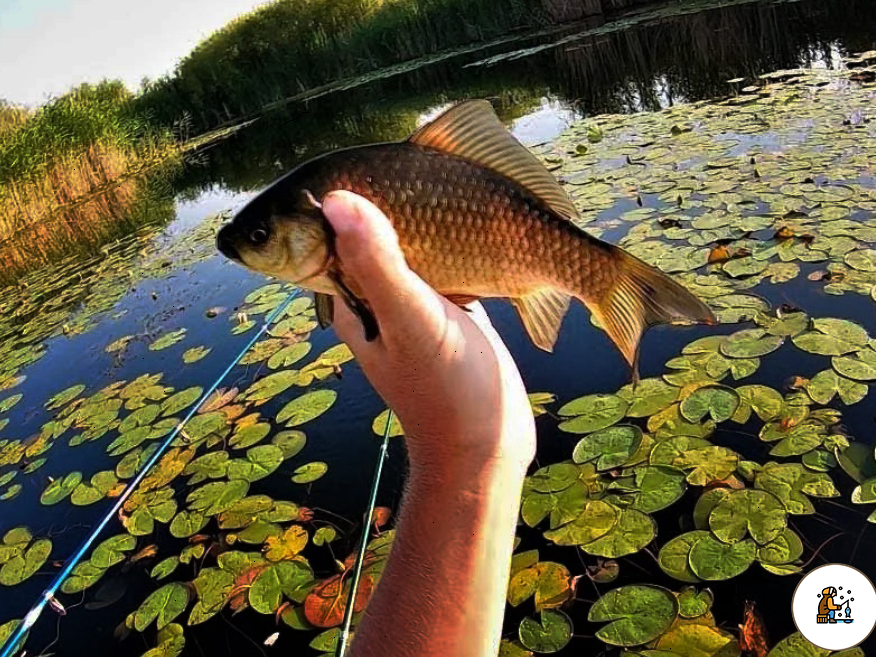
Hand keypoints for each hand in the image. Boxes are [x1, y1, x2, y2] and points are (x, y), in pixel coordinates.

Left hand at [322, 190, 535, 474]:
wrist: (488, 449)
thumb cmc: (446, 391)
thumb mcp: (411, 320)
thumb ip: (377, 261)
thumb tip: (339, 197)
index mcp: (350, 297)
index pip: (330, 231)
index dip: (345, 194)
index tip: (375, 162)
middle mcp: (376, 298)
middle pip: (373, 233)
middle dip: (392, 198)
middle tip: (421, 166)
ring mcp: (414, 305)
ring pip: (413, 244)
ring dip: (430, 216)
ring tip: (452, 183)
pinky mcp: (450, 311)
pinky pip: (447, 263)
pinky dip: (459, 241)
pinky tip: (480, 220)